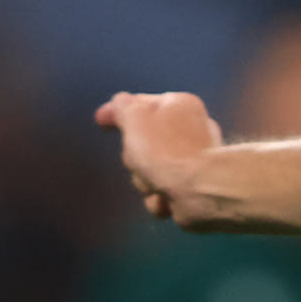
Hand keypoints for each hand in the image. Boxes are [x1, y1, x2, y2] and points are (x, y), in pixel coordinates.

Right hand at [94, 91, 222, 221]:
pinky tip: (166, 199)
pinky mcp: (193, 188)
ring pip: (149, 171)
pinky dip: (159, 198)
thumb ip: (123, 106)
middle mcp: (190, 130)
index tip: (101, 119)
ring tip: (158, 182)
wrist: (199, 191)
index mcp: (179, 105)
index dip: (118, 112)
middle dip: (134, 158)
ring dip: (145, 182)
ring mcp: (193, 161)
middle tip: (140, 160)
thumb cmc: (166, 151)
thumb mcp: (134, 118)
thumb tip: (120, 102)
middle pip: (142, 143)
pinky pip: (162, 193)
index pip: (141, 104)